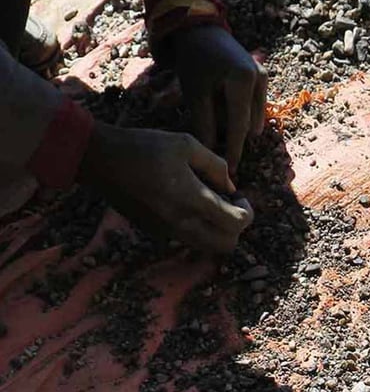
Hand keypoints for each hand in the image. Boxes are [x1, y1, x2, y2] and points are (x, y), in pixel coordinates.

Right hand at [80, 122, 252, 252]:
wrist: (99, 159)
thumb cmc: (143, 146)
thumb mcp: (186, 144)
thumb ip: (215, 165)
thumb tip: (231, 186)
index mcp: (191, 200)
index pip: (236, 224)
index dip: (247, 212)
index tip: (240, 197)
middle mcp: (181, 222)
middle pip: (226, 245)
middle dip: (236, 228)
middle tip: (229, 205)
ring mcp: (166, 231)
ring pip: (206, 247)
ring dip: (217, 231)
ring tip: (209, 204)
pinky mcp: (154, 231)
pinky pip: (187, 239)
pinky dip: (198, 229)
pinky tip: (188, 205)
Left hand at [167, 25, 266, 172]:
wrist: (201, 31)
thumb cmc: (195, 60)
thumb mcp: (195, 92)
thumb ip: (204, 123)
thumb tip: (211, 152)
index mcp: (243, 81)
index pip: (239, 126)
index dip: (233, 151)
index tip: (229, 172)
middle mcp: (260, 80)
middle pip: (246, 123)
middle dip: (230, 133)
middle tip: (209, 137)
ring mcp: (264, 79)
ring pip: (251, 117)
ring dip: (233, 122)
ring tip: (212, 112)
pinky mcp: (263, 79)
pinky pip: (253, 106)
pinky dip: (238, 112)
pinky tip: (221, 104)